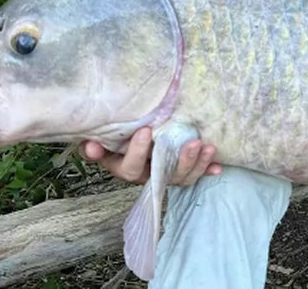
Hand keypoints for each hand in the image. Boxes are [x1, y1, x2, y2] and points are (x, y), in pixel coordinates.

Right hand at [81, 127, 221, 185]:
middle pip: (161, 175)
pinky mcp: (178, 170)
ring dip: (195, 163)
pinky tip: (218, 166)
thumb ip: (94, 143)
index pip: (129, 167)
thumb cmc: (110, 133)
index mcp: (122, 166)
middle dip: (178, 161)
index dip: (137, 153)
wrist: (121, 133)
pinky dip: (206, 169)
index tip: (146, 131)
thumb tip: (89, 146)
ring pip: (180, 176)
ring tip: (206, 147)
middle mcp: (144, 174)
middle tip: (192, 142)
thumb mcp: (98, 137)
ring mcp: (163, 173)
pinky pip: (193, 173)